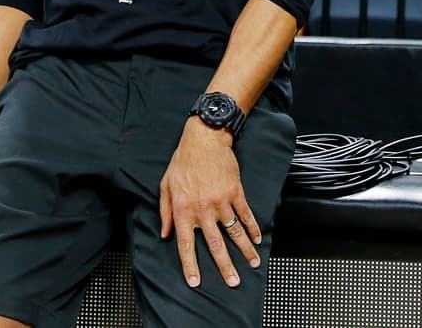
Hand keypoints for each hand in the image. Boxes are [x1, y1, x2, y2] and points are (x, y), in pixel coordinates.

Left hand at [159, 119, 260, 288]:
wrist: (204, 140)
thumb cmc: (182, 162)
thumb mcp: (165, 186)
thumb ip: (165, 212)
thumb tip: (164, 234)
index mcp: (183, 211)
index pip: (186, 245)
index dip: (191, 265)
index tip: (195, 282)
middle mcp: (202, 210)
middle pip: (215, 245)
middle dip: (225, 266)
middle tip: (233, 283)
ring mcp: (221, 202)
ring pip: (234, 232)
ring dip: (245, 250)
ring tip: (253, 264)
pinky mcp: (236, 192)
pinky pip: (245, 214)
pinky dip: (253, 228)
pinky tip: (257, 239)